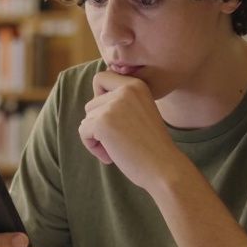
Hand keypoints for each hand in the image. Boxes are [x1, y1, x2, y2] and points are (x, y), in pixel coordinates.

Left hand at [78, 70, 182, 191]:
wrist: (164, 168)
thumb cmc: (152, 147)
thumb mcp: (140, 113)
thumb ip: (121, 103)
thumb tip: (92, 105)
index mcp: (137, 85)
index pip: (101, 78)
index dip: (100, 97)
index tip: (112, 118)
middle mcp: (126, 89)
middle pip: (91, 103)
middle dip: (98, 124)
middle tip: (116, 142)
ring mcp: (113, 105)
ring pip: (87, 118)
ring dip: (96, 137)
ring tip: (116, 150)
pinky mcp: (102, 122)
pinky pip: (83, 131)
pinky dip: (91, 146)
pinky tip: (110, 156)